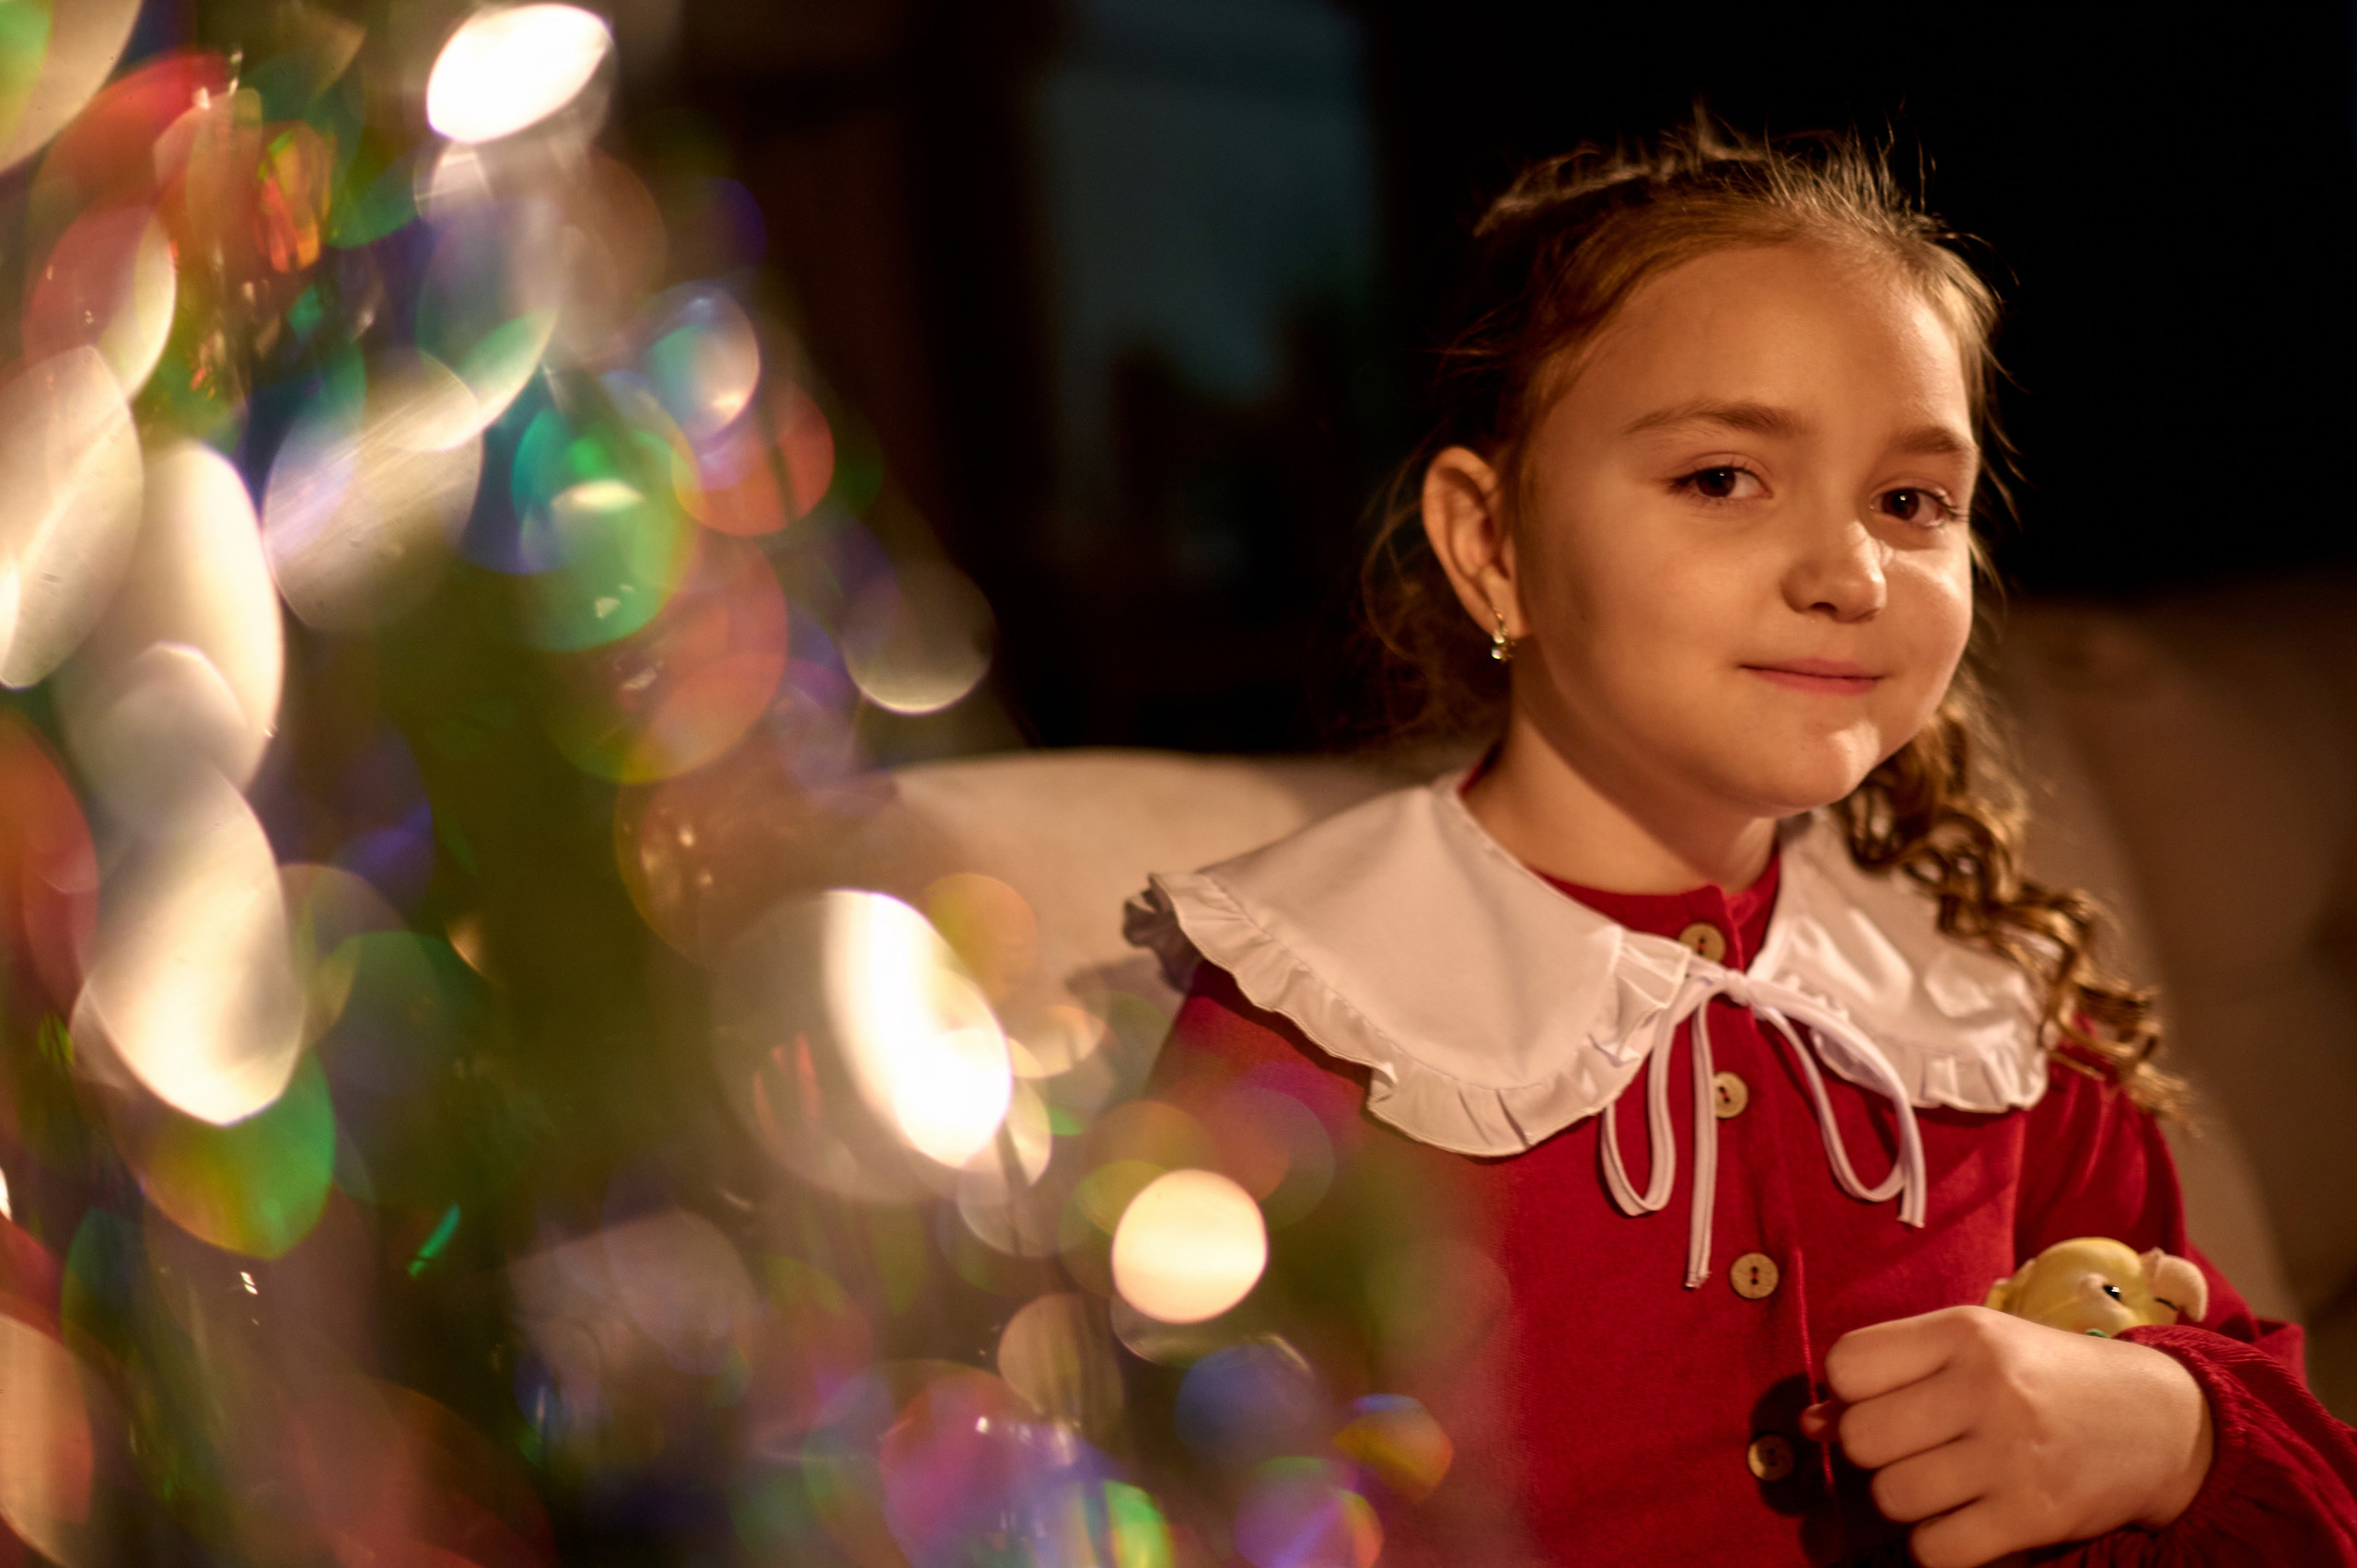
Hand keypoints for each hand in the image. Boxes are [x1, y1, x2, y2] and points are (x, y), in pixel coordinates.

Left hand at [1799, 1306, 2213, 1567]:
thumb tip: (1810, 1424)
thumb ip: (1892, 1373)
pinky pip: (1935, 1549)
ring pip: (1892, 1498)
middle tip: (1916, 1447)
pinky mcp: (2034, 1516)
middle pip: (1862, 1439)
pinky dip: (1937, 1545)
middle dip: (1875, 1452)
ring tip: (1947, 1482)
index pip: (1848, 1365)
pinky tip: (1964, 1522)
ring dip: (1907, 1500)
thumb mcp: (1973, 1349)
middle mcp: (1987, 1387)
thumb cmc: (2044, 1378)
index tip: (1883, 1399)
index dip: (1850, 1391)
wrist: (2162, 1422)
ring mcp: (2012, 1455)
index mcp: (1965, 1332)